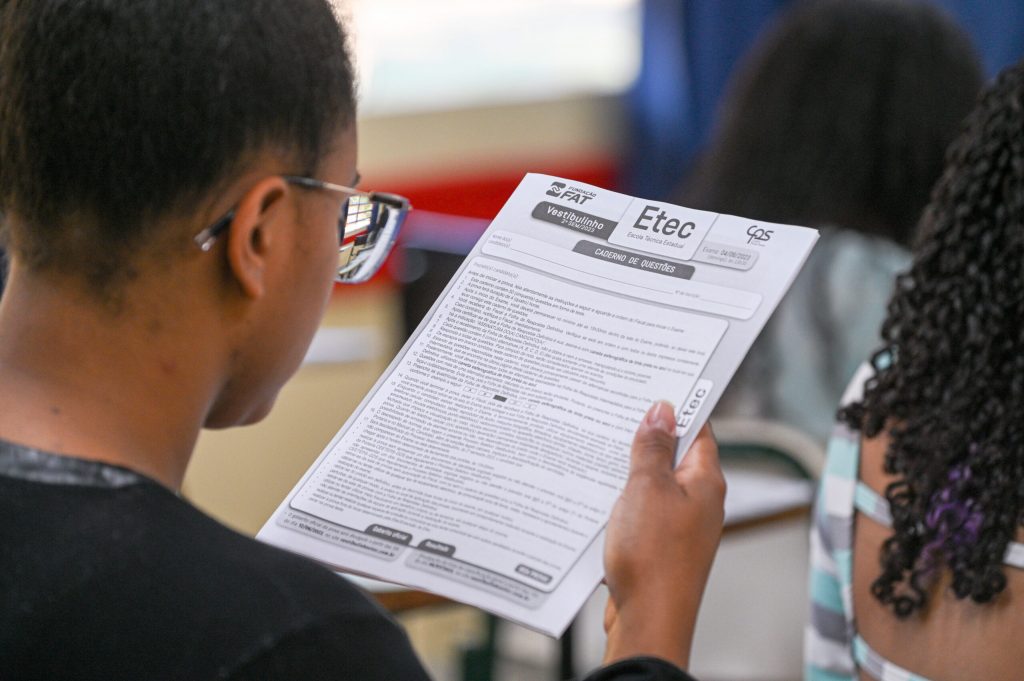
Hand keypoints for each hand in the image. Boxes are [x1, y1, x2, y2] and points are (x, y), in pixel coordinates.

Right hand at [602, 402, 724, 670]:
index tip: (651, 386)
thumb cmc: (654, 557)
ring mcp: (680, 525)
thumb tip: (662, 410)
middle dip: (644, 437)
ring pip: (653, 484)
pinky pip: (640, 511)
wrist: (648, 620)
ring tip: (598, 451)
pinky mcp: (659, 546)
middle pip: (672, 455)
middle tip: (613, 414)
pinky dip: (622, 501)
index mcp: (705, 481)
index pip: (697, 428)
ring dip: (628, 471)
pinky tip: (596, 495)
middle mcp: (698, 501)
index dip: (676, 406)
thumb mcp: (647, 489)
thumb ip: (652, 448)